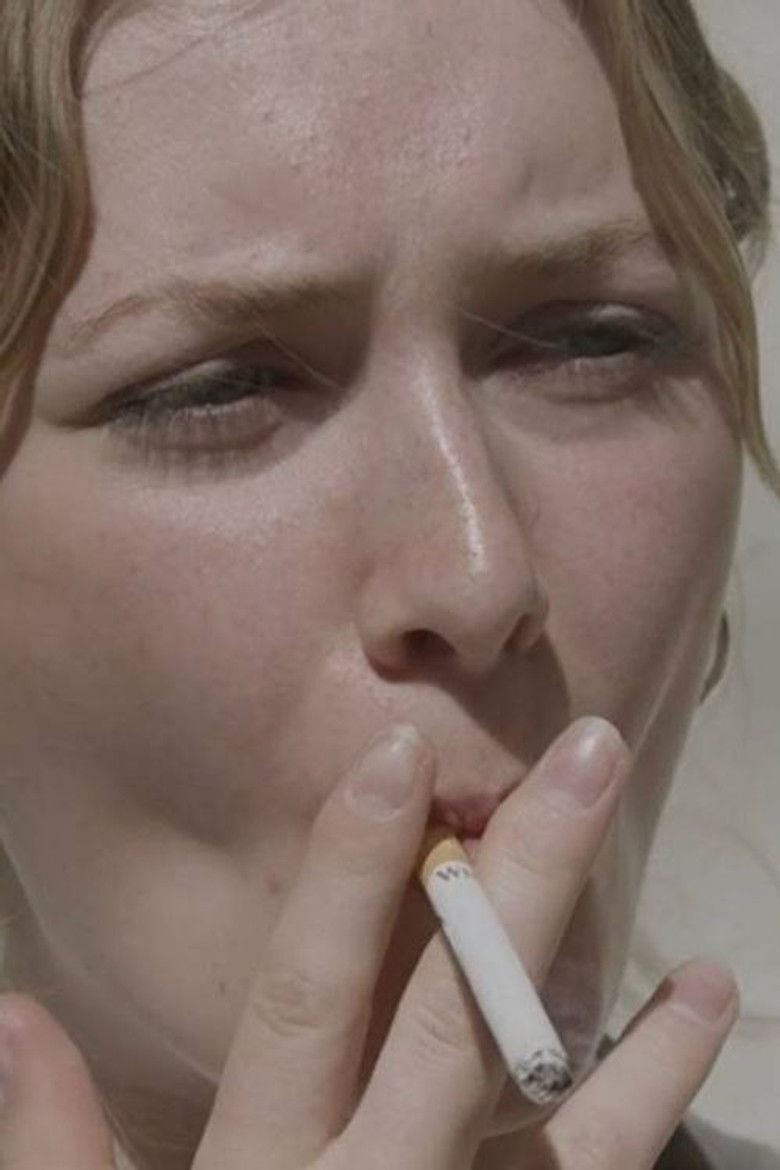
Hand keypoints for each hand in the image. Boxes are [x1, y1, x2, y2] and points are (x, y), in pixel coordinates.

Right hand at [0, 719, 737, 1168]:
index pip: (309, 999)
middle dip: (525, 881)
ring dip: (642, 1034)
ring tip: (711, 953)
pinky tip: (696, 1030)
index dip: (347, 875)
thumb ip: (52, 1150)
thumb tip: (10, 1013)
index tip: (399, 754)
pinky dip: (646, 1113)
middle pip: (459, 1022)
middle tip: (594, 759)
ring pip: (566, 1128)